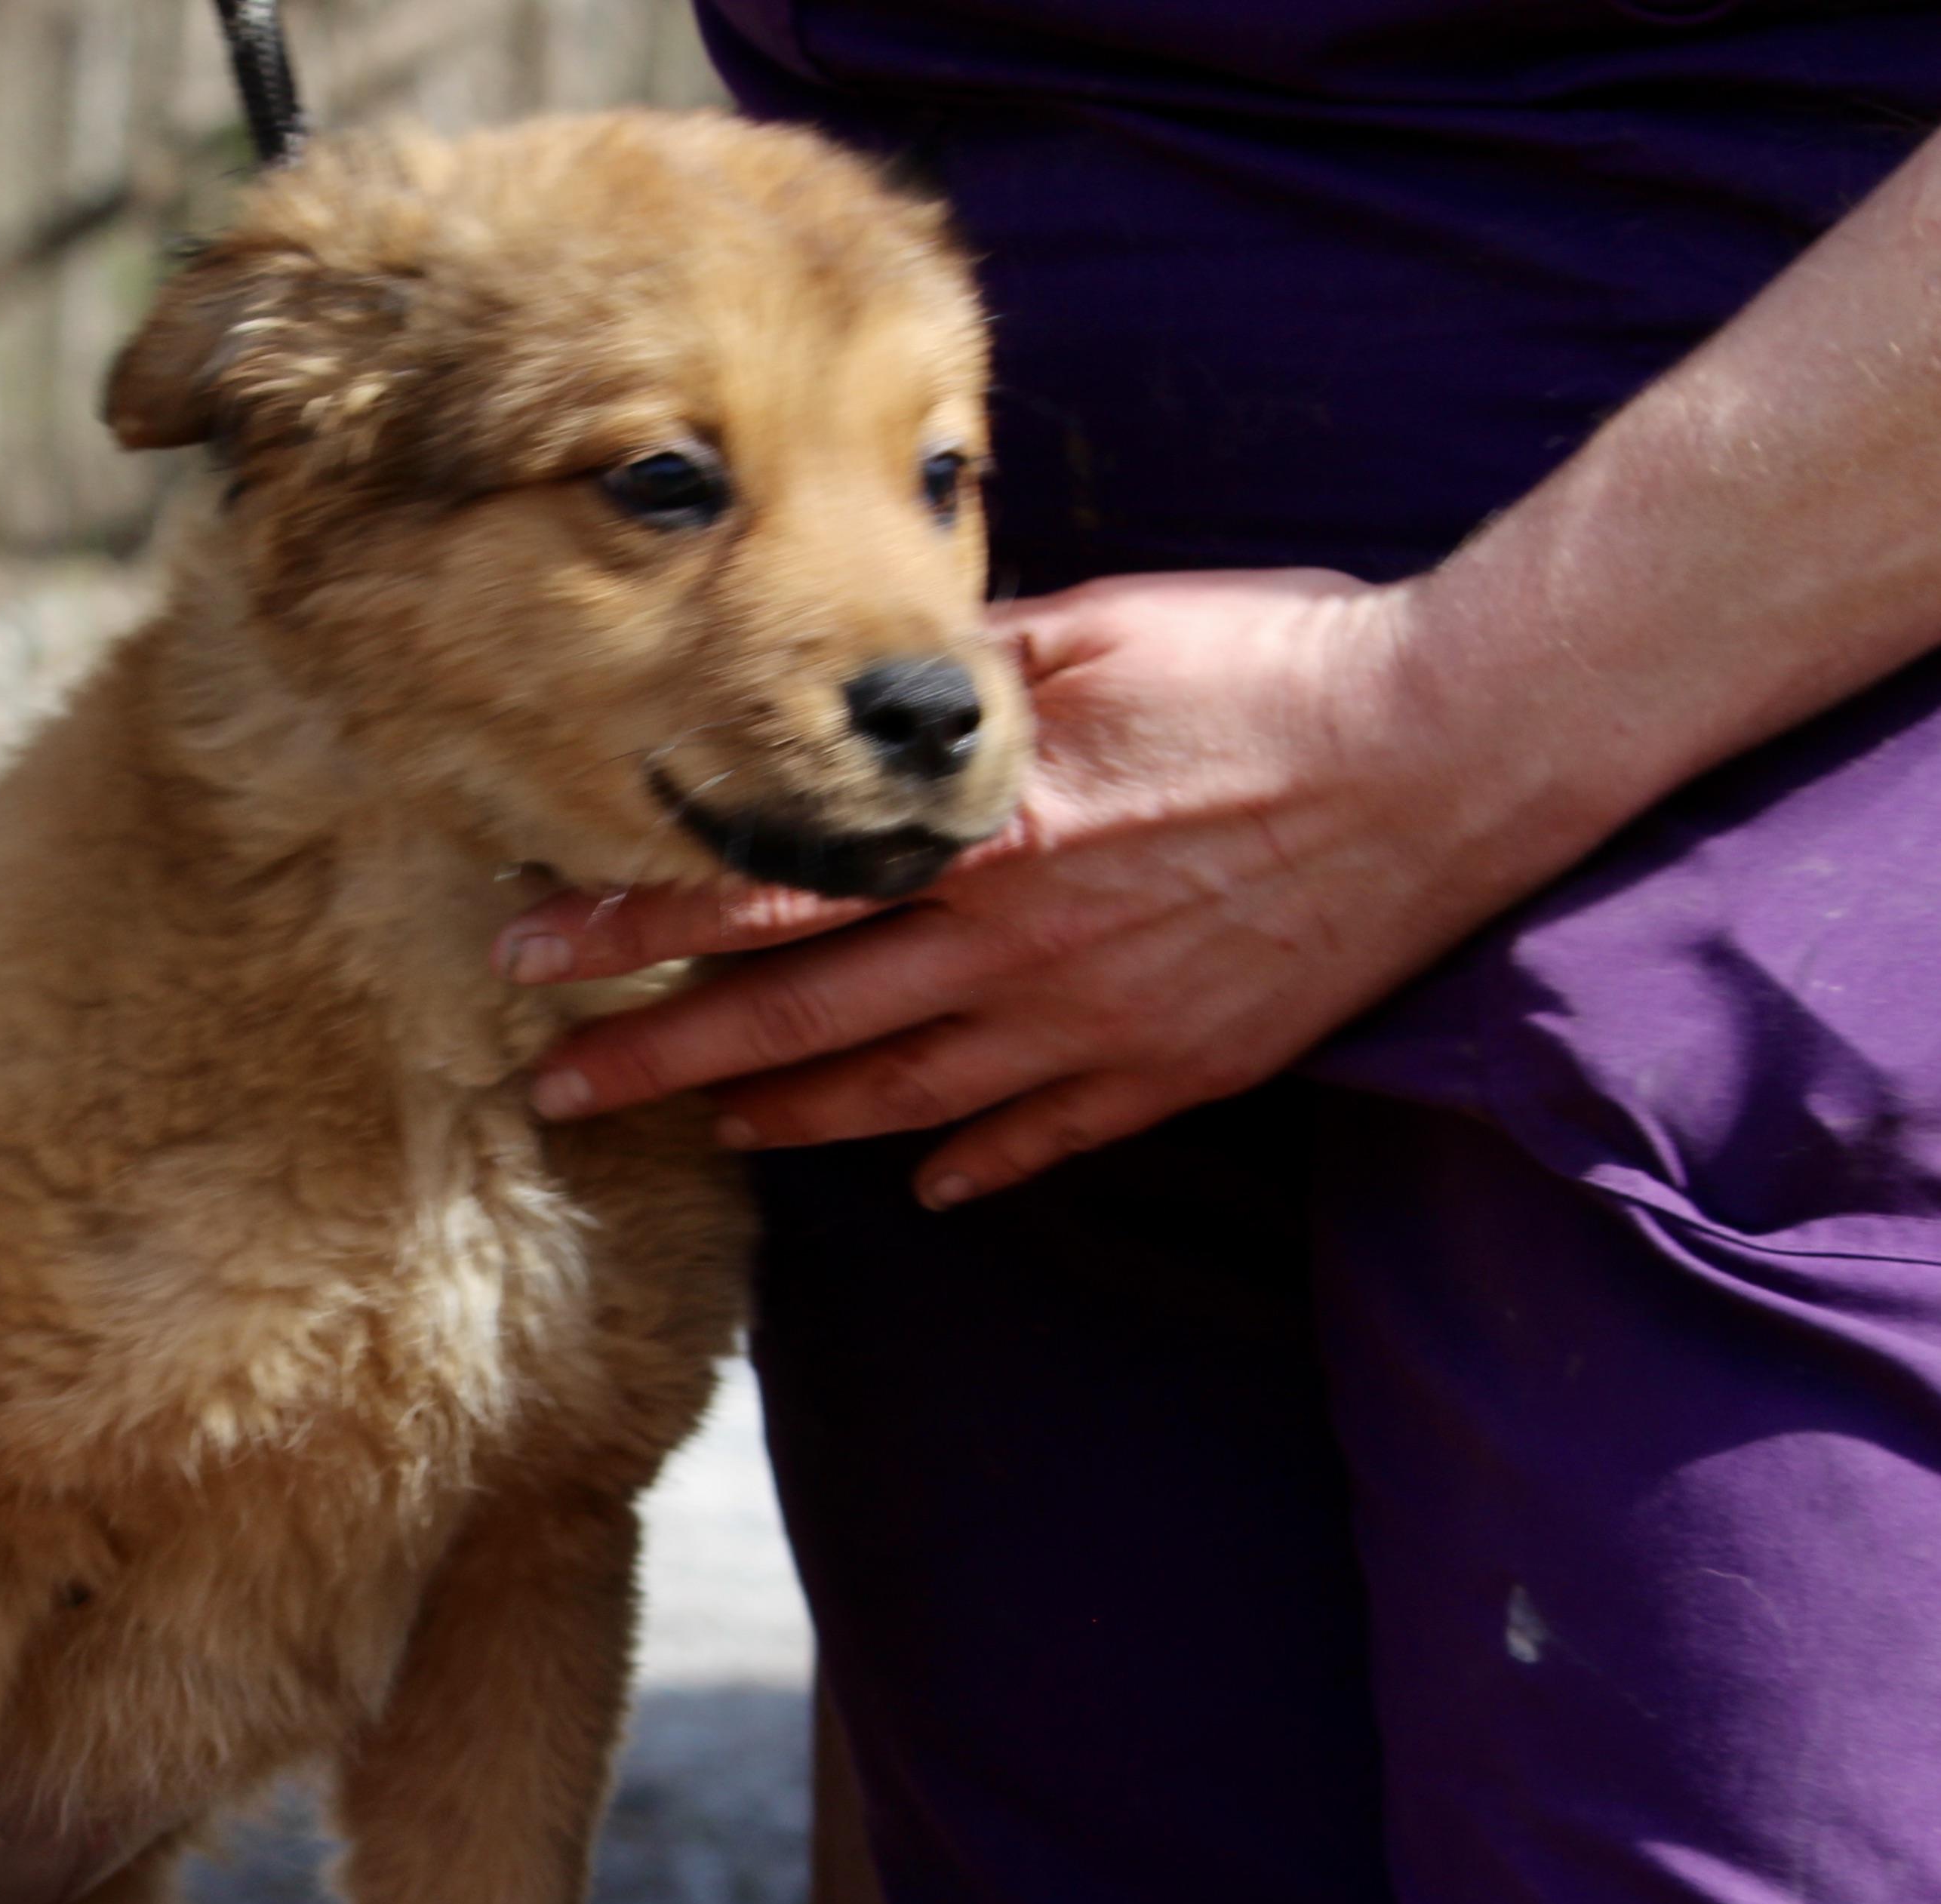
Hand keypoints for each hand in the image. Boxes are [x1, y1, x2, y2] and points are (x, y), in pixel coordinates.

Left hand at [498, 568, 1637, 1206]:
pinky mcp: (1177, 1067)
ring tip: (699, 1133)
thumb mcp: (1090, 633)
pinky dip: (970, 1167)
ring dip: (782, 1122)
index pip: (758, 894)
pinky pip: (1044, 1138)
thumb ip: (961, 681)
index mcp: (976, 836)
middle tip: (553, 1089)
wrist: (1451, 748)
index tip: (532, 952)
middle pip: (793, 1023)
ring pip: (896, 1097)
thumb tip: (864, 691)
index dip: (634, 931)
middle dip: (659, 1058)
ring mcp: (1093, 1022)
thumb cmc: (1268, 663)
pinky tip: (914, 1189)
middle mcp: (1011, 945)